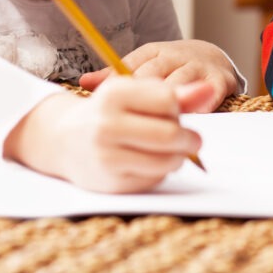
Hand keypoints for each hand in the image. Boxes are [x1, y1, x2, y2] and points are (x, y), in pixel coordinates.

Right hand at [3, 77, 215, 192]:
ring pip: (167, 160)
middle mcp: (107, 125)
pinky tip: (148, 163)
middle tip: (191, 140)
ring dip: (178, 157)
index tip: (176, 112)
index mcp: (114, 94)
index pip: (169, 101)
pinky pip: (155, 179)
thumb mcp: (135, 93)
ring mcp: (107, 157)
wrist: (63, 139)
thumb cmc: (108, 110)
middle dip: (189, 138)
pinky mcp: (112, 183)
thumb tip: (209, 89)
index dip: (179, 108)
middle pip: (170, 134)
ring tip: (172, 151)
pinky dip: (160, 172)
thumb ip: (174, 93)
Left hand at [79, 39, 238, 111]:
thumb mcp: (144, 65)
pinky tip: (192, 121)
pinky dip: (202, 107)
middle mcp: (175, 56)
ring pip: (181, 86)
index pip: (132, 67)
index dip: (120, 88)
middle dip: (142, 102)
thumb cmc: (171, 68)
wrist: (212, 57)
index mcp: (153, 52)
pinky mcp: (220, 80)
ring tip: (158, 130)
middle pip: (154, 77)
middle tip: (128, 127)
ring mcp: (198, 67)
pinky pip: (211, 94)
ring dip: (170, 109)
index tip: (106, 107)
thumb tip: (84, 82)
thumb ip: (117, 76)